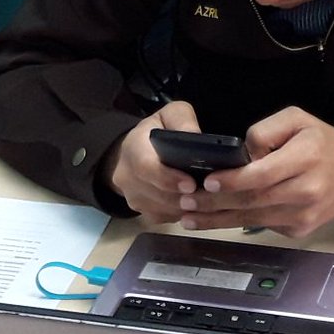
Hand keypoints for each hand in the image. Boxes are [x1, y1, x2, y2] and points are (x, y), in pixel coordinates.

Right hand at [106, 101, 204, 222]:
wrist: (136, 151)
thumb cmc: (158, 131)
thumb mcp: (171, 115)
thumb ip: (183, 120)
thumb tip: (195, 137)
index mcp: (132, 147)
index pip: (145, 166)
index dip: (167, 177)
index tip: (190, 183)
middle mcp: (126, 175)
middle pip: (154, 193)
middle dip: (181, 197)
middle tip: (207, 195)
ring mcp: (131, 196)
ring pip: (158, 209)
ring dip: (182, 208)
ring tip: (206, 200)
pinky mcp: (140, 210)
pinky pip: (161, 218)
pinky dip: (179, 214)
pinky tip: (195, 205)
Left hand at [180, 107, 333, 237]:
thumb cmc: (326, 141)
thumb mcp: (299, 118)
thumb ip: (267, 131)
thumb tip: (242, 154)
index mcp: (306, 158)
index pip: (262, 175)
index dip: (232, 181)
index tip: (208, 181)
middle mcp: (305, 190)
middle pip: (252, 201)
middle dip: (214, 205)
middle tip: (185, 203)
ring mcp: (303, 215)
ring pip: (253, 220)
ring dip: (218, 221)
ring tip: (190, 217)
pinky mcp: (301, 230)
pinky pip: (264, 226)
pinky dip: (239, 223)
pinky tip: (218, 219)